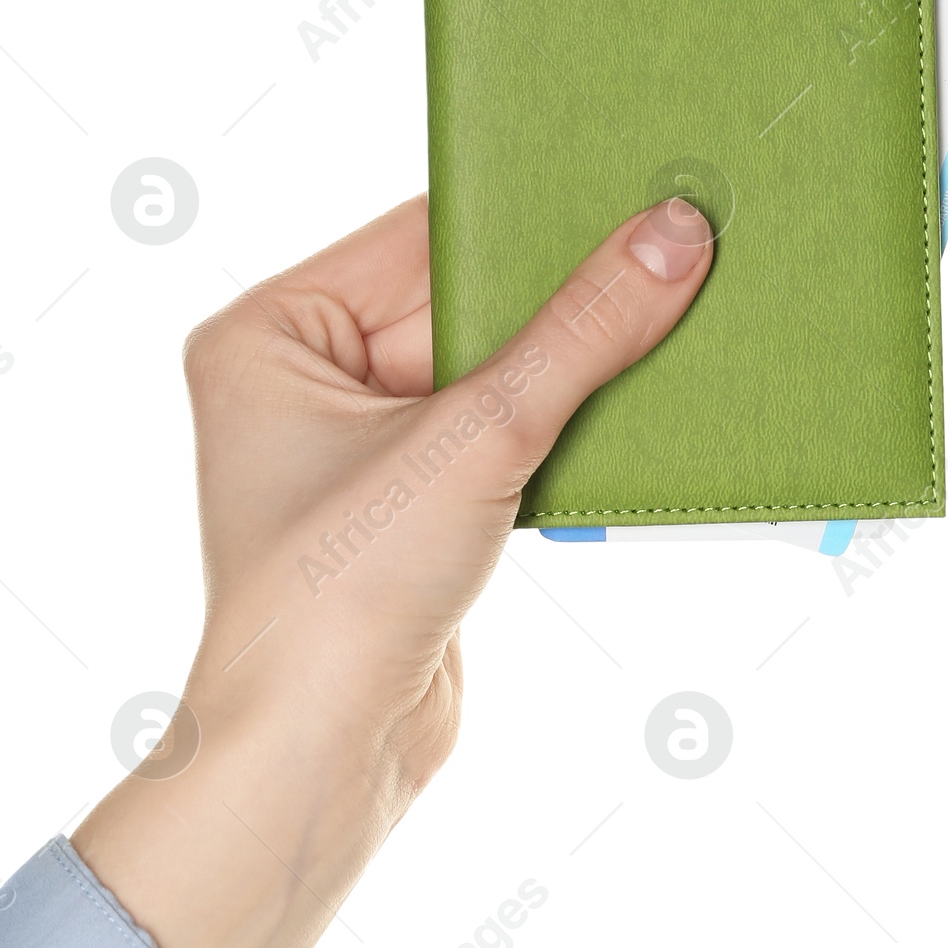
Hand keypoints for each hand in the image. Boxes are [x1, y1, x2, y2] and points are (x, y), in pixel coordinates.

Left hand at [74, 194, 712, 947]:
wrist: (320, 760)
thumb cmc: (340, 596)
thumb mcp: (473, 440)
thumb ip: (577, 336)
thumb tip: (670, 237)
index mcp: (272, 334)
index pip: (419, 238)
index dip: (526, 217)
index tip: (629, 186)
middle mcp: (303, 381)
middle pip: (460, 306)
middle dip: (560, 298)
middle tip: (672, 247)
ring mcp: (358, 451)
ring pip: (490, 376)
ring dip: (572, 368)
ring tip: (675, 317)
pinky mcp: (410, 511)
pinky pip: (500, 440)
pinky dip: (563, 429)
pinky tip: (640, 404)